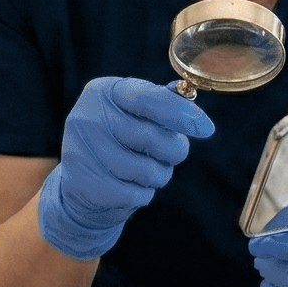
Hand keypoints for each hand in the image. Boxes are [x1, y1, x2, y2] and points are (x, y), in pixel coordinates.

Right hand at [33, 77, 214, 260]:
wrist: (81, 184)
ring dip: (158, 175)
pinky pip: (135, 194)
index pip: (149, 99)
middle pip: (152, 138)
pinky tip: (128, 186)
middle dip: (173, 150)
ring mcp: (82, 152)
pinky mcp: (85, 185)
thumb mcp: (133, 112)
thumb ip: (161, 103)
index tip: (206, 129)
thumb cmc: (118, 140)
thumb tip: (190, 103)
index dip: (181, 114)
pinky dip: (142, 194)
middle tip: (168, 154)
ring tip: (146, 170)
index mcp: (103, 91)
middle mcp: (88, 118)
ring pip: (146, 170)